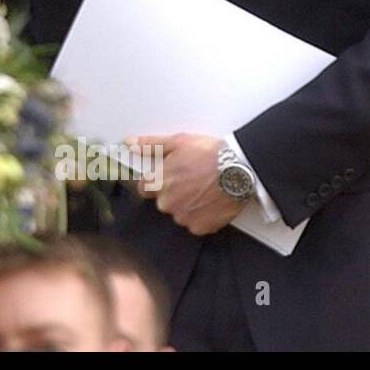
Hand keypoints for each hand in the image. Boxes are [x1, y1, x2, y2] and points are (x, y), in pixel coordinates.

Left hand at [130, 132, 244, 235]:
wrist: (239, 169)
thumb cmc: (210, 154)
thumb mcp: (177, 142)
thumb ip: (151, 145)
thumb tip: (130, 144)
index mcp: (158, 183)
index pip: (144, 188)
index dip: (155, 182)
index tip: (167, 177)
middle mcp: (168, 203)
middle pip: (163, 201)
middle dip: (173, 192)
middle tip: (191, 179)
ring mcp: (184, 217)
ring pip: (180, 212)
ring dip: (188, 204)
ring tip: (204, 189)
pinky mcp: (201, 227)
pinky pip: (196, 223)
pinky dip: (202, 215)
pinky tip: (211, 201)